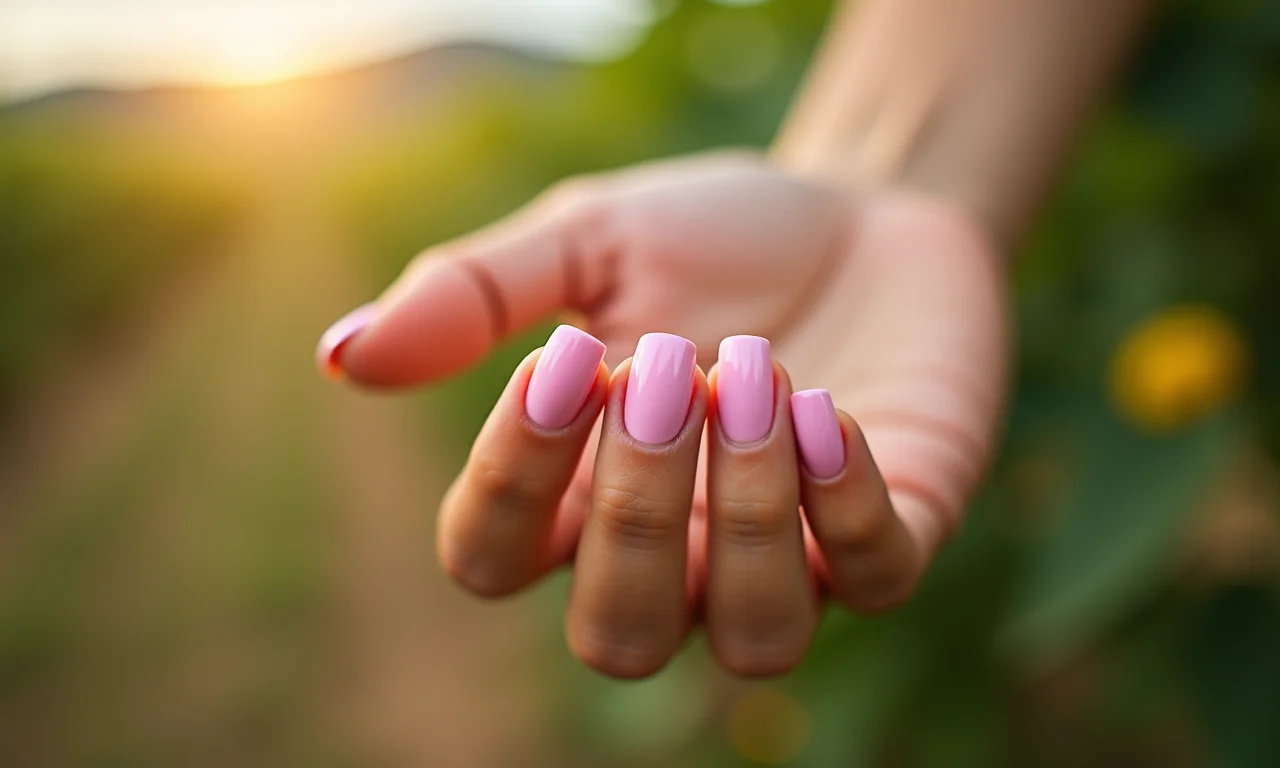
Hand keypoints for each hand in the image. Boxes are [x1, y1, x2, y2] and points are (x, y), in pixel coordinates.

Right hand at [318, 153, 1007, 676]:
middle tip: (661, 365)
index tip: (563, 359)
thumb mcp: (588, 239)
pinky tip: (822, 402)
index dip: (508, 477)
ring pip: (753, 642)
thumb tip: (342, 355)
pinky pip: (874, 579)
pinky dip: (841, 500)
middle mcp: (677, 554)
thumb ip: (475, 294)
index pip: (490, 558)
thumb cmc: (711, 237)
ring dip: (742, 512)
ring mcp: (791, 555)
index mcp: (574, 493)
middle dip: (632, 507)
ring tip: (747, 376)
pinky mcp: (897, 527)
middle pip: (618, 636)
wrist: (858, 206)